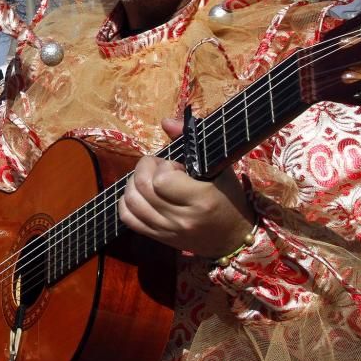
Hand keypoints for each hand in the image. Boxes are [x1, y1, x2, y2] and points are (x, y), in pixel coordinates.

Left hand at [118, 117, 254, 258]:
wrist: (234, 238)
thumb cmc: (229, 198)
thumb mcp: (219, 167)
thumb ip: (190, 140)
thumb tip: (165, 121)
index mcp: (201, 200)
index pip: (161, 180)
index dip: (162, 166)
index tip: (175, 165)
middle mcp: (182, 219)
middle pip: (142, 188)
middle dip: (144, 168)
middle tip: (158, 166)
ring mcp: (168, 231)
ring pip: (131, 202)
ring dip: (133, 183)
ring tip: (149, 179)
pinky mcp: (158, 238)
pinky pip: (128, 219)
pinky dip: (126, 202)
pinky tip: (139, 194)